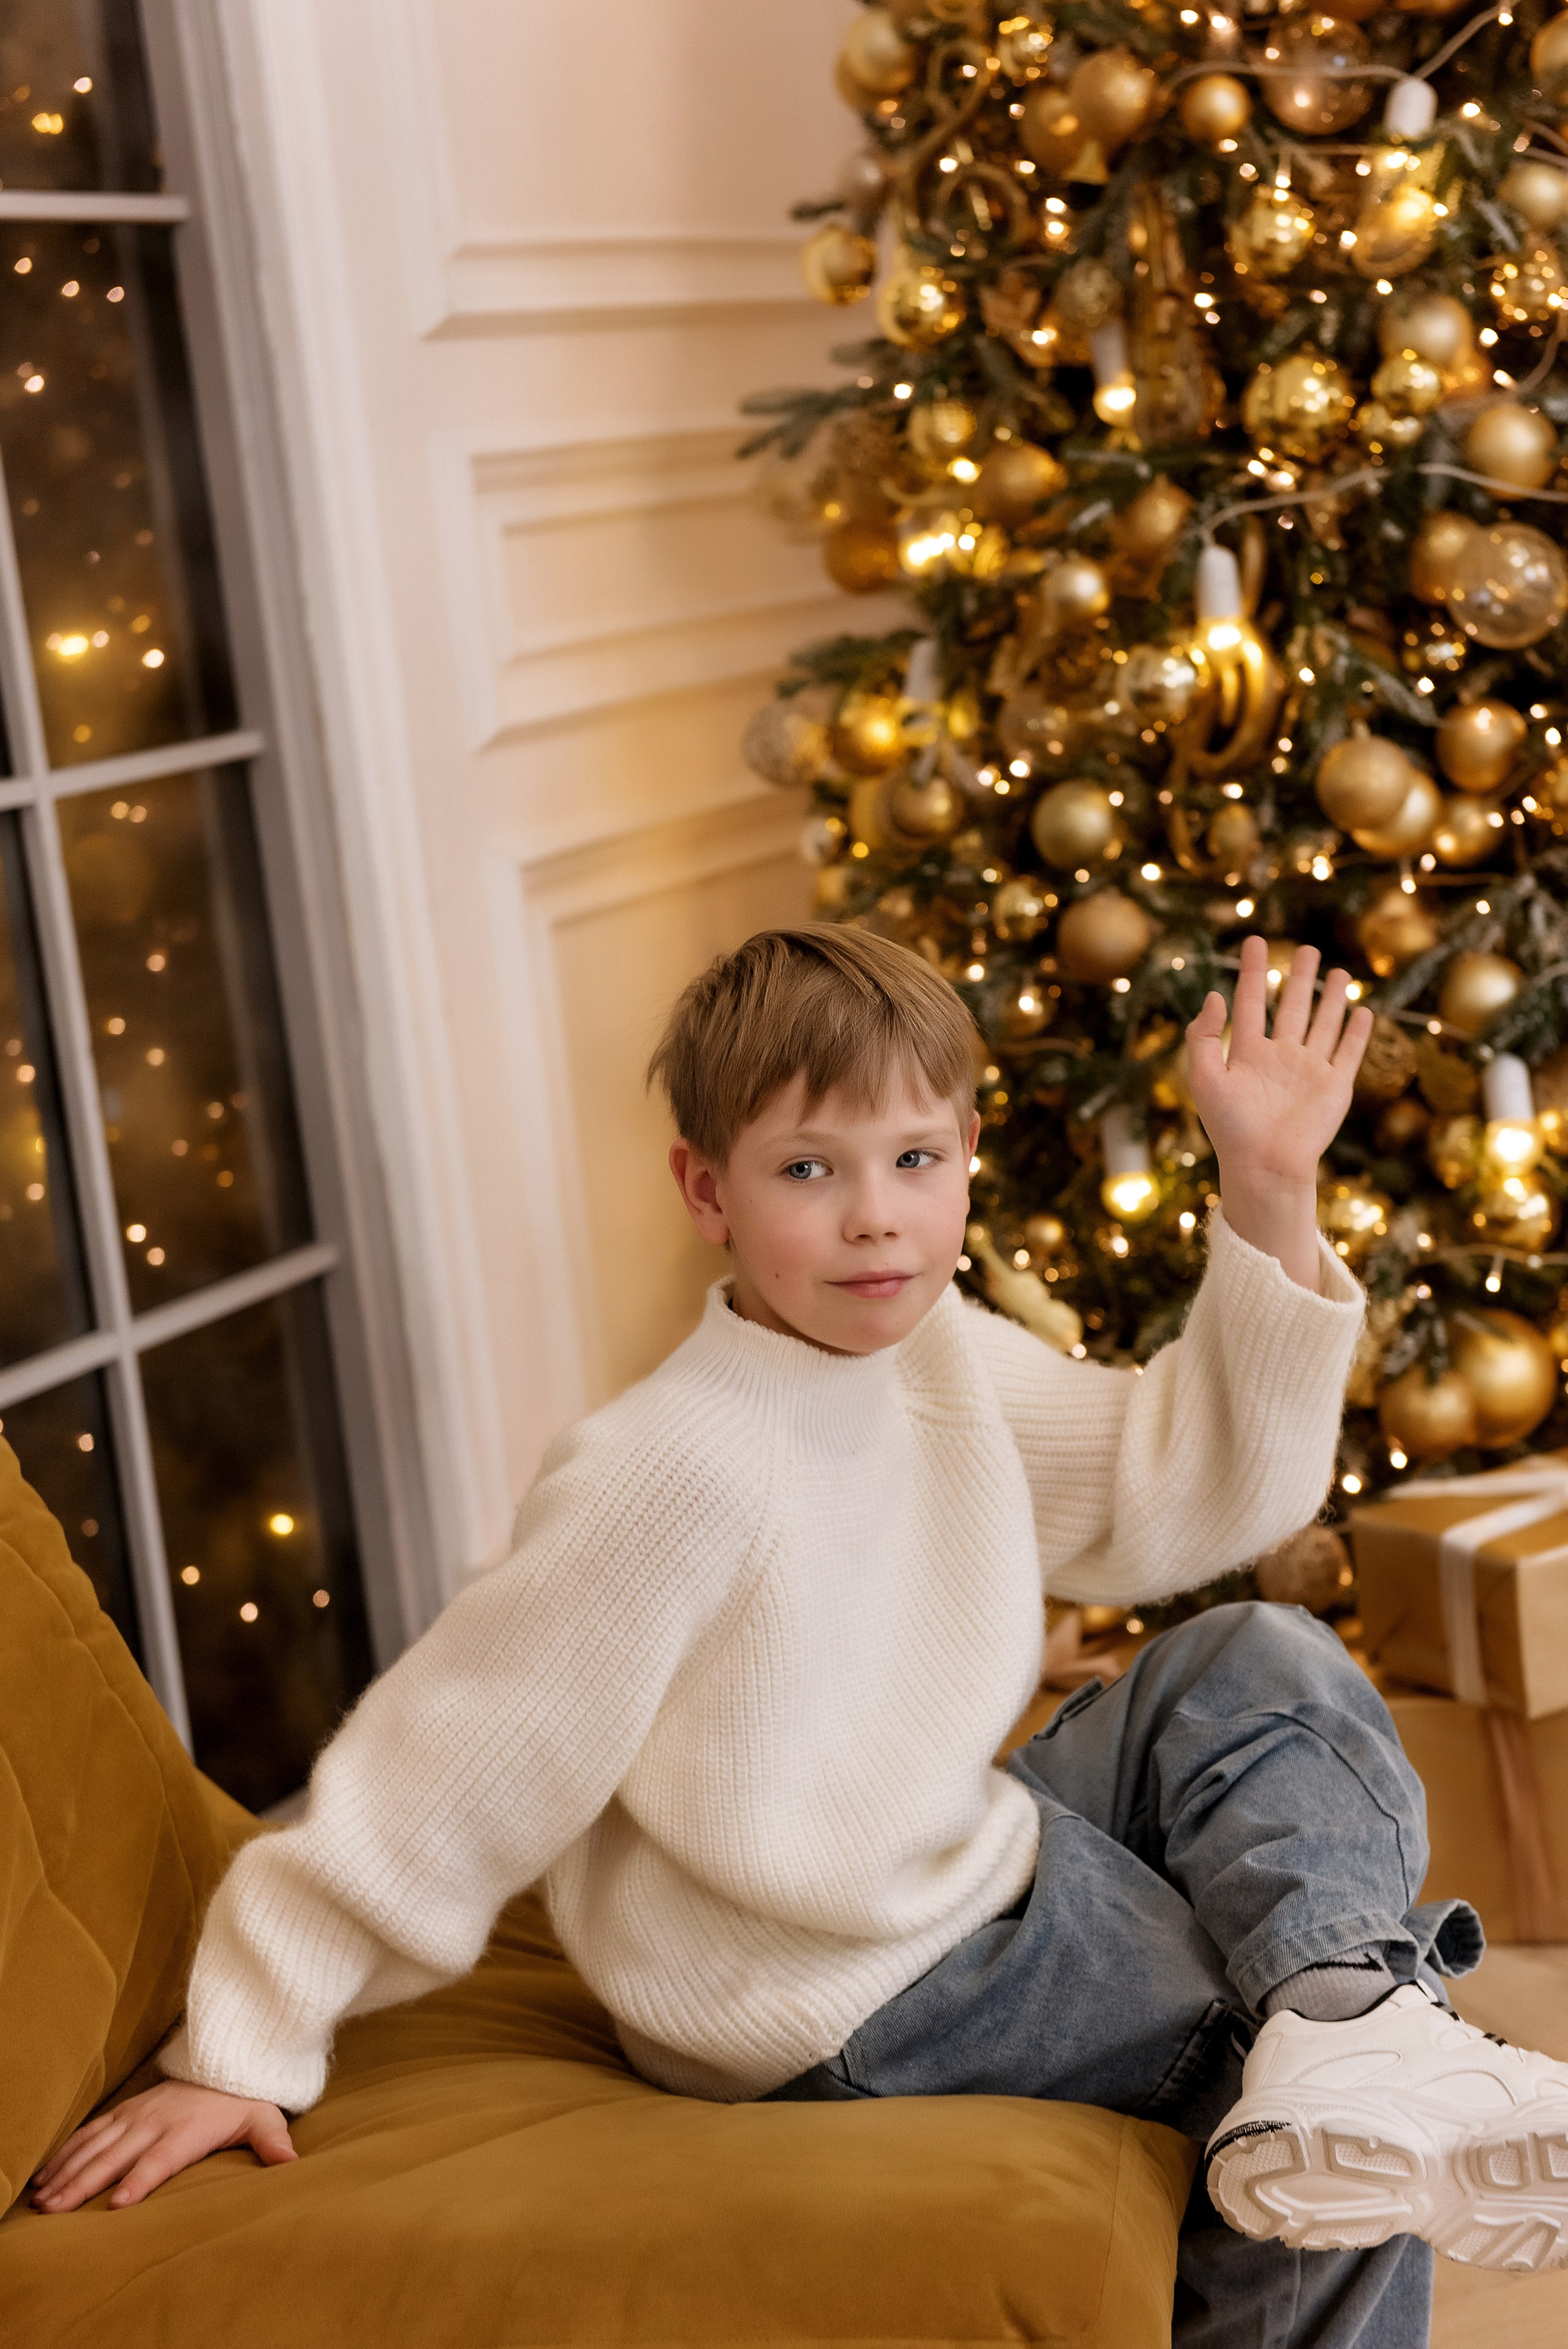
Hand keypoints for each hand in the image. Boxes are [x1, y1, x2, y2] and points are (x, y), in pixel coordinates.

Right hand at [30, 2079, 296, 2212]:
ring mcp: (136, 2114)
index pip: (159, 2160)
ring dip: (67, 2170)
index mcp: (186, 2130)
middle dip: (84, 2183)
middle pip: (115, 2156)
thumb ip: (273, 2142)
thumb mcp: (264, 2117)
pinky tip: (46, 2173)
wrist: (228, 2057)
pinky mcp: (125, 2110)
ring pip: (95, 2144)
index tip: (118, 2203)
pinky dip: (67, 2151)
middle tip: (57, 2209)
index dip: (140, 2181)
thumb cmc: (243, 2099)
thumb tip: (292, 2164)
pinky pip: (91, 2131)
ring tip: (43, 2198)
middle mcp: (155, 2121)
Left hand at [1186, 936, 1371, 1291]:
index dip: (1251, 972)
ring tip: (1337, 971)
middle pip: (1291, 1007)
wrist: (1265, 1164)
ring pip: (1323, 1024)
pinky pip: (1349, 1052)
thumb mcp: (1203, 1078)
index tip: (1254, 942)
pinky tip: (1362, 1011)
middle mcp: (1280, 1058)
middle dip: (1298, 979)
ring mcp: (1310, 1071)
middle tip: (1305, 949)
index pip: (1249, 1003)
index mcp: (1247, 1054)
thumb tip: (1213, 995)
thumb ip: (1203, 1037)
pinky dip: (1357, 1031)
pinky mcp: (1335, 1086)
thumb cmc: (1231, 1127)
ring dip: (1331, 998)